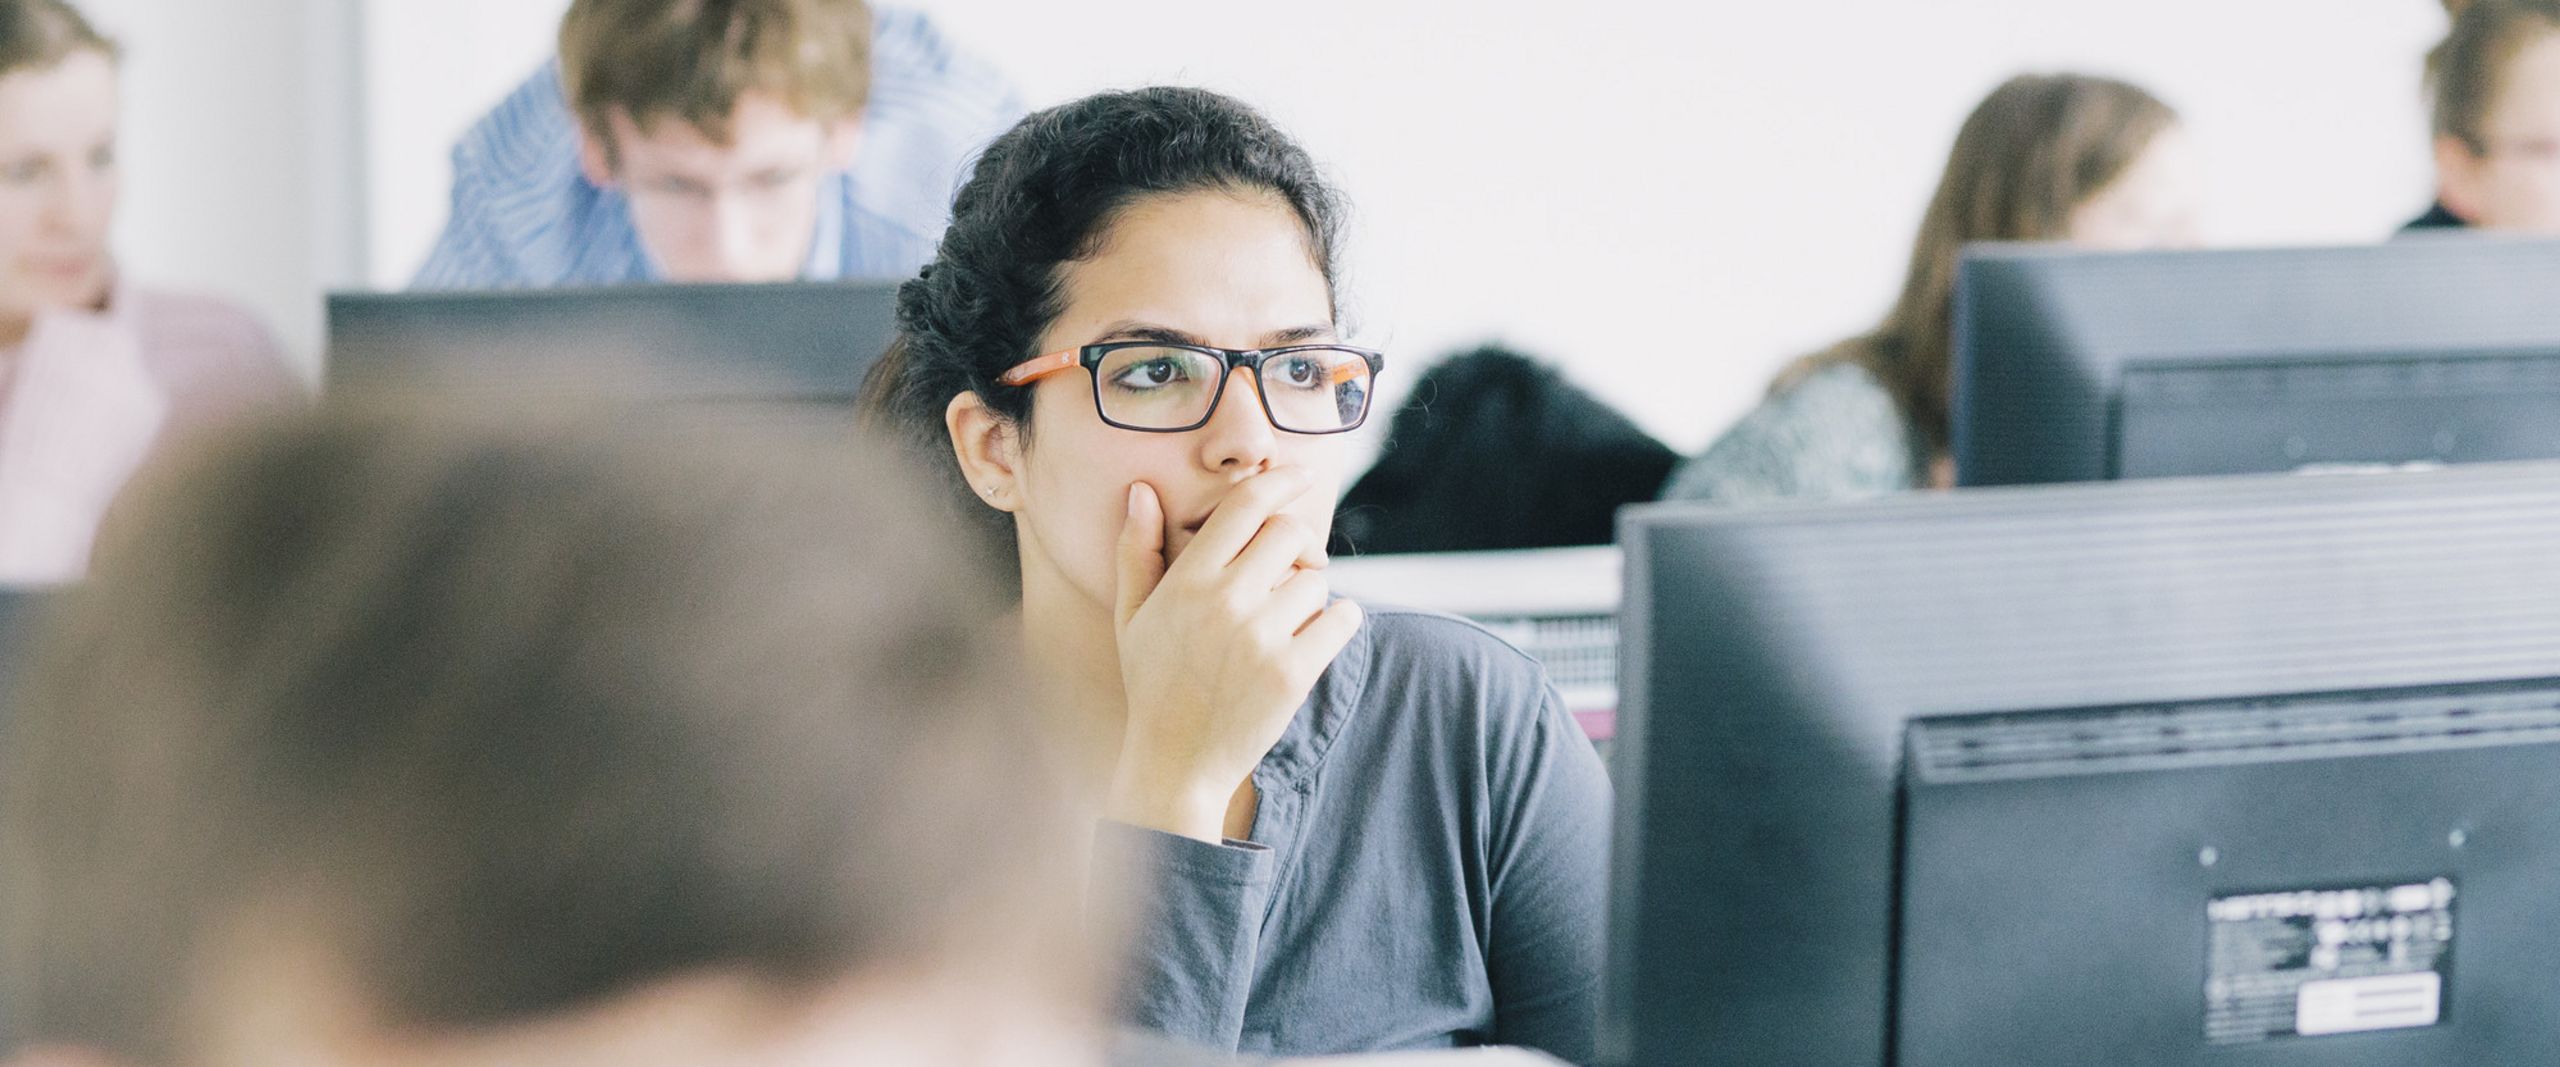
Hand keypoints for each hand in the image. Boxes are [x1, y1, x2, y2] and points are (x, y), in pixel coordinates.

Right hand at [1105, 468, 1363, 841]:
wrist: (1176, 762)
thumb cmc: (1154, 683)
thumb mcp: (1132, 617)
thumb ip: (1137, 551)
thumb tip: (1141, 490)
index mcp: (1187, 581)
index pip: (1245, 506)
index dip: (1279, 482)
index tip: (1301, 475)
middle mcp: (1224, 602)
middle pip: (1289, 535)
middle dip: (1296, 547)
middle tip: (1290, 571)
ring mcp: (1260, 639)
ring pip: (1316, 581)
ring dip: (1310, 595)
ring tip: (1285, 624)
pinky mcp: (1293, 674)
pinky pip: (1341, 619)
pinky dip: (1339, 621)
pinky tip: (1319, 634)